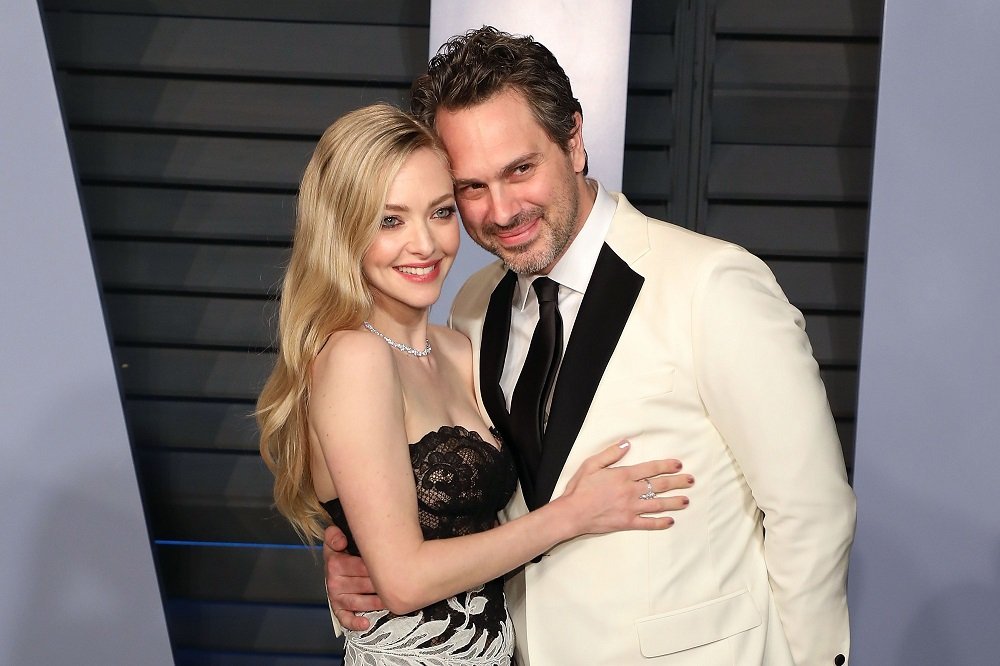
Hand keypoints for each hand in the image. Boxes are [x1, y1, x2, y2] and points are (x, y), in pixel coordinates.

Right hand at [323, 524, 384, 630]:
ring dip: (374, 603)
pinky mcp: (338, 608)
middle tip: (397, 584)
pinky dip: (354, 623)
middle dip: (380, 585)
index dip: (378, 568)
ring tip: (389, 601)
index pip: (361, 567)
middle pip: (363, 585)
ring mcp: (336, 596)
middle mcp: (334, 581)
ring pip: (358, 602)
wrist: (334, 562)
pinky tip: (366, 623)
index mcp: (334, 563)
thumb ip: (334, 535)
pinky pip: (344, 618)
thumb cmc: (341, 550)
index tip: (391, 568)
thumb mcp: (335, 537)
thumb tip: (341, 542)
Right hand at [561, 440, 692, 534]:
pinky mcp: (627, 522)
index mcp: (623, 475)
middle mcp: (631, 491)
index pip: (650, 469)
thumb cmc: (580, 488)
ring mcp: (630, 508)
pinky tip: (670, 521)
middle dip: (677, 482)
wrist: (572, 513)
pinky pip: (648, 523)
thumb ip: (611, 453)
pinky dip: (660, 522)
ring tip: (686, 500)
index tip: (678, 465)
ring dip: (674, 502)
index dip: (666, 466)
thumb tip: (627, 443)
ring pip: (658, 504)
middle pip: (659, 485)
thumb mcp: (591, 464)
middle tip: (691, 481)